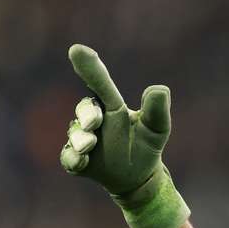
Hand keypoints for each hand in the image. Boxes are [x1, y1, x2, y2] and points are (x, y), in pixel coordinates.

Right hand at [60, 44, 169, 195]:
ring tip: (90, 146)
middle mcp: (93, 119)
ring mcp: (83, 139)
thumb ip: (157, 111)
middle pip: (85, 108)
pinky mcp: (77, 160)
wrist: (137, 177)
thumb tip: (160, 89)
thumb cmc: (146, 146)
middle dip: (87, 114)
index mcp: (112, 106)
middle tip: (94, 123)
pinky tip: (81, 162)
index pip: (100, 83)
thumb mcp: (156, 129)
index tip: (77, 50)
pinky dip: (73, 159)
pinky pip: (68, 158)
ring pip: (75, 135)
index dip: (89, 67)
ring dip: (81, 139)